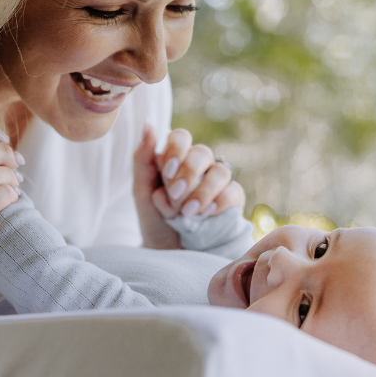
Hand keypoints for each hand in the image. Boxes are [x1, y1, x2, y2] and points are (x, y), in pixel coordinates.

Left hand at [133, 126, 245, 248]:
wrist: (168, 253)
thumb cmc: (153, 219)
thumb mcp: (141, 191)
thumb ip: (142, 158)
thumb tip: (148, 124)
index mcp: (175, 158)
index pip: (180, 137)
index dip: (176, 150)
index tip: (166, 172)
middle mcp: (198, 166)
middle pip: (202, 152)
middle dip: (188, 174)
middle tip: (176, 195)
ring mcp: (217, 182)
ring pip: (220, 171)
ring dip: (203, 190)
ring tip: (188, 212)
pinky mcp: (232, 200)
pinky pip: (234, 191)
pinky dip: (220, 201)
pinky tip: (207, 214)